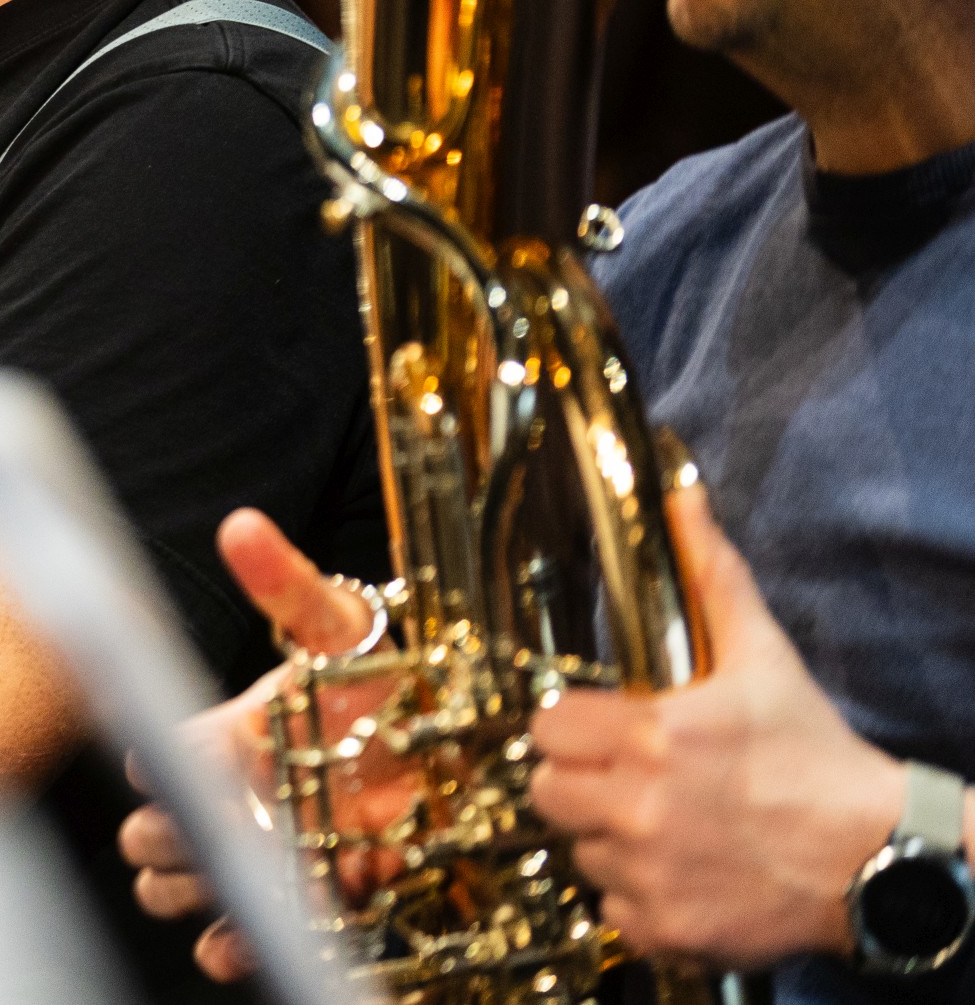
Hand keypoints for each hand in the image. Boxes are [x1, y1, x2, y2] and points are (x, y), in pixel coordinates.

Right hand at [120, 508, 392, 980]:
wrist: (445, 742)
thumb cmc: (381, 678)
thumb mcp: (339, 624)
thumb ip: (287, 584)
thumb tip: (242, 527)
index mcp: (224, 735)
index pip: (153, 755)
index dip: (164, 766)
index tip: (203, 764)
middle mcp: (229, 798)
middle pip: (147, 835)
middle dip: (170, 839)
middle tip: (227, 829)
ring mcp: (258, 853)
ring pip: (172, 888)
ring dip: (194, 890)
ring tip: (244, 877)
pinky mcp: (299, 899)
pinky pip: (227, 938)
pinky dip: (228, 943)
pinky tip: (253, 930)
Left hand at [529, 486, 904, 968]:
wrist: (881, 857)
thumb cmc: (818, 755)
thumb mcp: (763, 658)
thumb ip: (713, 577)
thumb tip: (683, 500)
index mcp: (654, 736)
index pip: (547, 728)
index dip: (570, 728)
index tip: (602, 732)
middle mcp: (641, 806)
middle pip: (547, 792)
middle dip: (578, 783)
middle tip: (626, 780)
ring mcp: (651, 874)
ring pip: (578, 852)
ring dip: (608, 841)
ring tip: (666, 827)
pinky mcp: (668, 928)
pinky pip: (613, 911)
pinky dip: (639, 899)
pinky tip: (682, 875)